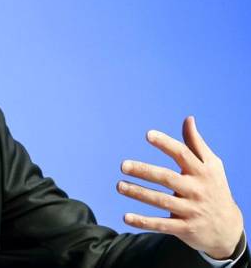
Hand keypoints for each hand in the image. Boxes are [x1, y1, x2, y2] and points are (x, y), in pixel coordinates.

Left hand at [117, 116, 243, 259]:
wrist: (229, 229)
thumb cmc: (215, 189)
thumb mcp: (212, 166)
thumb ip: (196, 143)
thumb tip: (188, 119)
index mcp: (202, 172)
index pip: (183, 154)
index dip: (166, 143)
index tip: (148, 134)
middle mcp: (196, 190)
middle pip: (167, 178)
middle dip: (144, 171)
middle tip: (123, 165)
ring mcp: (191, 210)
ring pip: (161, 201)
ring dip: (138, 193)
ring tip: (119, 185)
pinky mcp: (185, 229)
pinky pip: (161, 225)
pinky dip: (143, 222)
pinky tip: (126, 217)